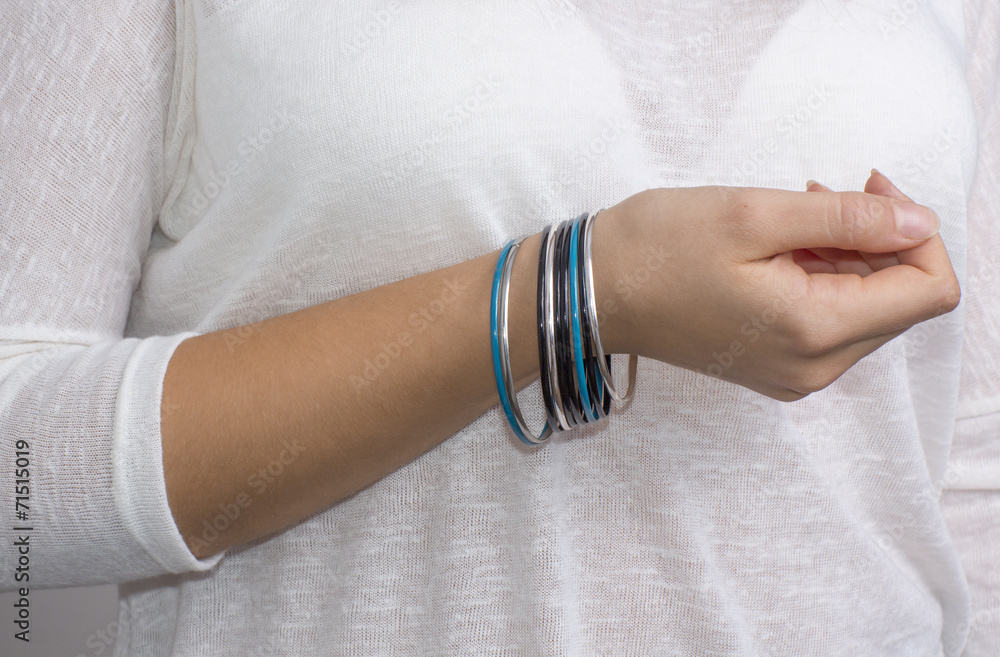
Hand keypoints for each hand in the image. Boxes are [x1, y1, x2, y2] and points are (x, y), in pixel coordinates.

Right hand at [593, 170, 960, 400]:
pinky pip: (829, 322)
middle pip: (898, 301)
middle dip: (877, 240)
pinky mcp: (775, 367)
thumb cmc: (658, 249)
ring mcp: (794, 373)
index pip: (927, 290)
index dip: (915, 230)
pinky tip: (780, 251)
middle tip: (818, 195)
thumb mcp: (754, 214)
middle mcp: (815, 367)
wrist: (591, 293)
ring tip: (789, 221)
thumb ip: (847, 219)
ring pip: (865, 309)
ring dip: (845, 256)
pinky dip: (820, 278)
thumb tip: (921, 224)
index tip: (867, 189)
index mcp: (815, 331)